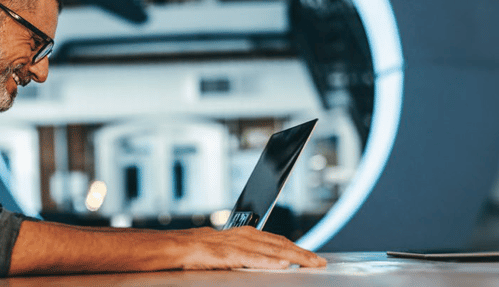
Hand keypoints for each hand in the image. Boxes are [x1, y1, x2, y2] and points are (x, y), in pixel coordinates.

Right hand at [169, 226, 326, 269]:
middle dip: (303, 253)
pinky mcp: (228, 255)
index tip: (314, 257)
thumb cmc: (201, 251)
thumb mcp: (230, 249)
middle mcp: (246, 236)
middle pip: (280, 244)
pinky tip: (282, 265)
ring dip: (294, 256)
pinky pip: (252, 259)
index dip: (298, 248)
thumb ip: (248, 254)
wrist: (178, 246)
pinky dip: (269, 261)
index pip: (279, 241)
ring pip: (272, 250)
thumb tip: (267, 262)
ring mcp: (238, 245)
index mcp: (247, 234)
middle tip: (320, 262)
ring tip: (310, 263)